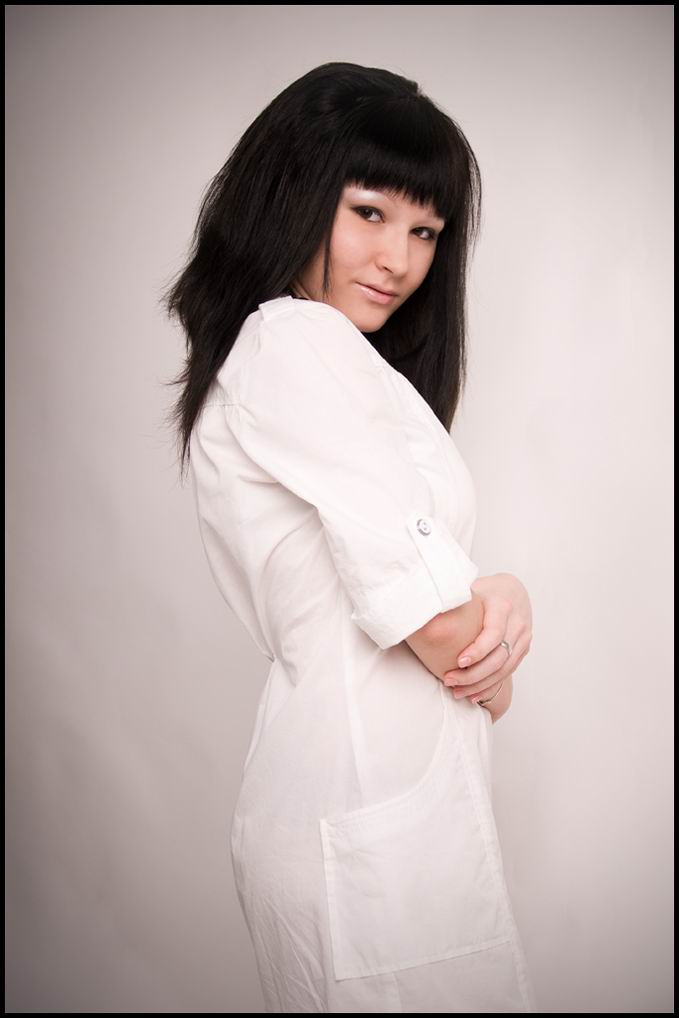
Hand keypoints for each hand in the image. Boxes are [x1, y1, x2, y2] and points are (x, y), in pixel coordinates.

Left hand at [441, 573, 532, 702]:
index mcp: (502, 606)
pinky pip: (508, 672)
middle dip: (473, 674)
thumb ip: (454, 599)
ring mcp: (523, 637)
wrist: (513, 591)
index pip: (494, 633)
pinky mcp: (523, 648)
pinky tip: (473, 694)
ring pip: (504, 669)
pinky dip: (490, 685)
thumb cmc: (486, 591)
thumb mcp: (472, 589)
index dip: (477, 650)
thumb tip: (426, 608)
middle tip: (449, 680)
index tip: (459, 661)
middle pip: (498, 657)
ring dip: (480, 684)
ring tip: (457, 691)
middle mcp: (517, 623)